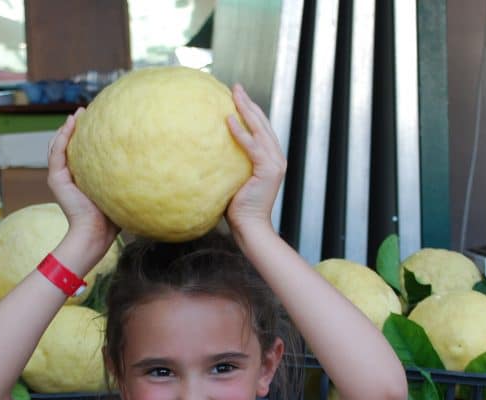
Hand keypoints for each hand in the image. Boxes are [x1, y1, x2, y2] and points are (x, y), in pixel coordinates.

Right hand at [46, 109, 117, 253]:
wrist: (95, 233)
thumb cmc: (110, 219)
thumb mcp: (118, 192)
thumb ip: (124, 179)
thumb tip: (149, 165)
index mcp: (81, 178)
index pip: (80, 153)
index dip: (86, 137)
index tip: (99, 122)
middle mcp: (68, 175)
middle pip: (68, 146)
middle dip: (75, 128)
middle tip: (85, 111)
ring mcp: (59, 176)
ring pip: (58, 145)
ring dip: (66, 128)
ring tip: (77, 114)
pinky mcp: (56, 178)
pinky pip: (56, 153)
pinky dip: (62, 137)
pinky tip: (71, 124)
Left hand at [225, 84, 285, 233]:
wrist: (250, 227)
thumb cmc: (238, 209)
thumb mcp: (234, 180)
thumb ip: (230, 164)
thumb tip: (209, 152)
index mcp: (271, 159)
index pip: (261, 129)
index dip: (251, 111)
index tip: (237, 96)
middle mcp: (277, 158)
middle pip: (263, 123)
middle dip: (249, 103)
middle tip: (235, 87)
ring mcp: (275, 163)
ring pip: (260, 129)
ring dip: (246, 109)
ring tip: (234, 94)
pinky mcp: (269, 170)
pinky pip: (252, 146)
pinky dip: (241, 132)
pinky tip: (228, 120)